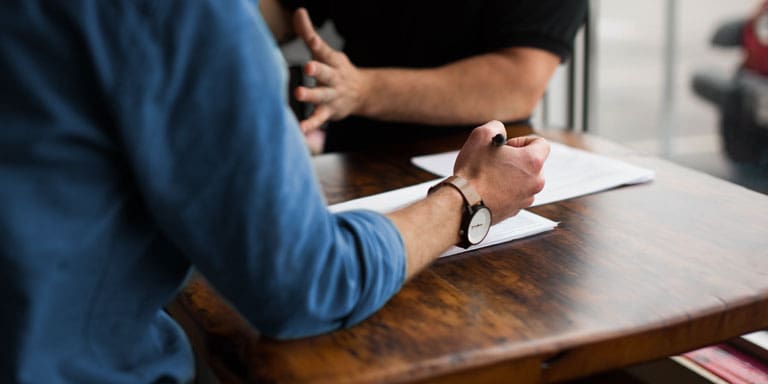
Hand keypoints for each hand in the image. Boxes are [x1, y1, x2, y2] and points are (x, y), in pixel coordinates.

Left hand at [293, 8, 367, 132]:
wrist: (363, 93)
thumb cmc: (336, 69)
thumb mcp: (325, 52)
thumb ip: (308, 33)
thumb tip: (298, 11)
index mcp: (332, 61)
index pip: (323, 49)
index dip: (315, 42)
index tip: (309, 38)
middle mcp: (334, 78)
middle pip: (326, 73)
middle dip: (318, 69)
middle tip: (308, 66)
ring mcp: (333, 95)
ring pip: (322, 95)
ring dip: (311, 95)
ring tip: (300, 93)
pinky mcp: (329, 111)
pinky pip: (319, 118)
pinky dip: (310, 124)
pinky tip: (300, 129)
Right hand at [453, 121, 548, 223]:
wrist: (463, 203)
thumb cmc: (473, 173)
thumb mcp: (481, 136)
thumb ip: (496, 127)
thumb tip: (500, 131)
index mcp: (532, 162)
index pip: (541, 143)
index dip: (522, 141)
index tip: (508, 146)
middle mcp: (535, 181)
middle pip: (533, 164)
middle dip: (516, 160)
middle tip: (496, 161)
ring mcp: (526, 198)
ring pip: (524, 180)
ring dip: (511, 176)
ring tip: (490, 175)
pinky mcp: (515, 210)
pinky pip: (515, 195)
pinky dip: (505, 190)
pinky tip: (488, 188)